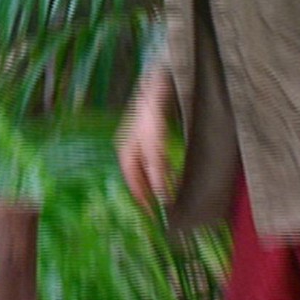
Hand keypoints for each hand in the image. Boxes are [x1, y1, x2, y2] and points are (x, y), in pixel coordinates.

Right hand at [117, 82, 172, 206]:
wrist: (157, 85)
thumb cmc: (151, 114)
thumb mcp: (155, 144)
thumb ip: (157, 168)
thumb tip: (161, 194)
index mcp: (125, 152)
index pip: (132, 182)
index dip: (141, 199)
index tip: (152, 215)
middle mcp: (130, 149)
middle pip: (139, 177)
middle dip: (150, 193)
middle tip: (163, 209)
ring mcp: (141, 142)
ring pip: (149, 169)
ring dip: (158, 182)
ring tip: (170, 196)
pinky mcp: (153, 136)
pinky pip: (157, 160)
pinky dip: (164, 170)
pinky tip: (173, 175)